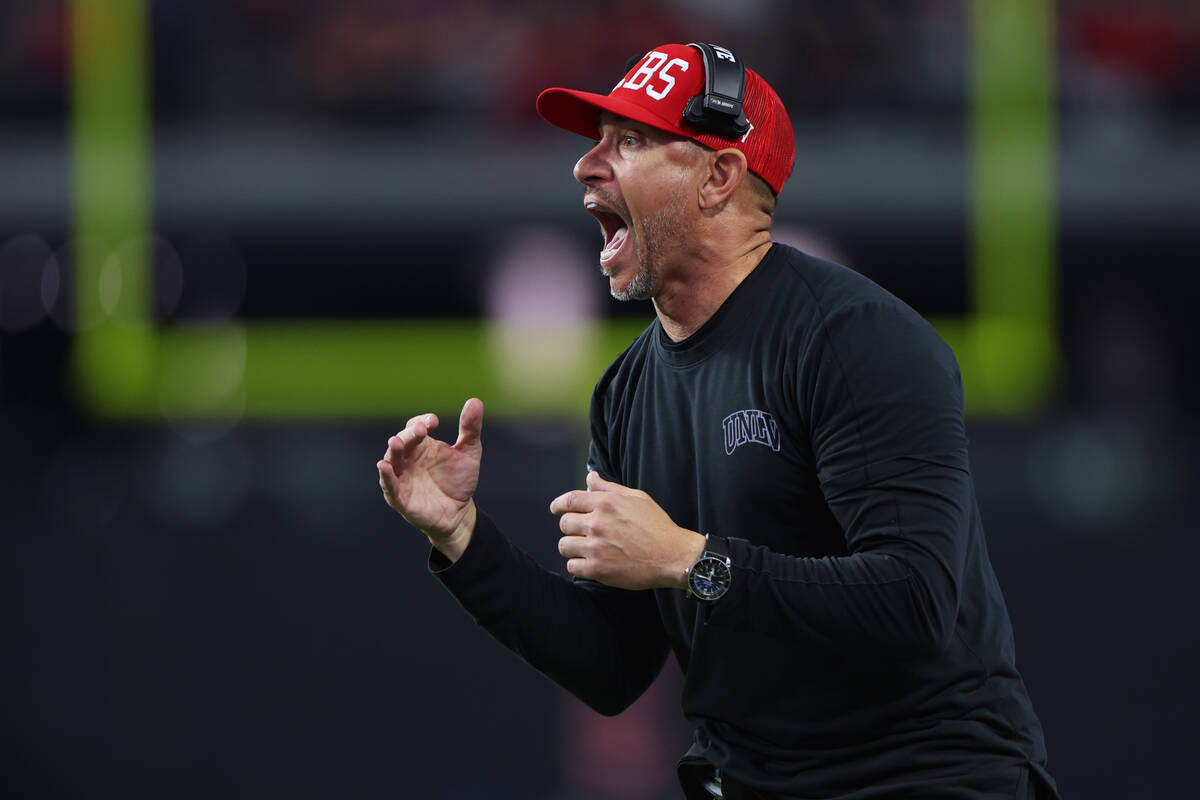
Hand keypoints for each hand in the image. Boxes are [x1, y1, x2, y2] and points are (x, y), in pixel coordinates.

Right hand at [378, 398, 483, 560]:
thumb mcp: (469, 452)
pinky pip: (389, 486)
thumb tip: (475, 401)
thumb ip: (470, 429)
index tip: (434, 421)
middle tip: (420, 430)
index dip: (422, 422)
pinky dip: (385, 476)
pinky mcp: (400, 498)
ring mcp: (402, 478)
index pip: (415, 427)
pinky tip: (384, 466)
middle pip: (402, 441)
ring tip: (396, 442)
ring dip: (393, 451)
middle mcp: (408, 459)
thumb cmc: (459, 480)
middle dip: (409, 435)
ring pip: (391, 461)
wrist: (459, 512)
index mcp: (421, 446)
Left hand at [549, 471, 705, 589]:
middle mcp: (597, 523)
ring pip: (564, 546)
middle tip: (581, 533)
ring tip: (586, 549)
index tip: (556, 509)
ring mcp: (596, 547)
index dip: (558, 505)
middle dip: (570, 527)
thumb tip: (590, 478)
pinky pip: (572, 566)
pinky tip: (590, 563)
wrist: (673, 555)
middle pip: (564, 523)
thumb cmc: (657, 525)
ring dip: (572, 547)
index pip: (569, 500)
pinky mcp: (598, 569)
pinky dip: (578, 565)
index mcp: (605, 503)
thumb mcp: (636, 498)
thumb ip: (609, 488)